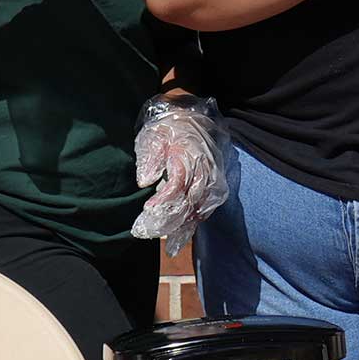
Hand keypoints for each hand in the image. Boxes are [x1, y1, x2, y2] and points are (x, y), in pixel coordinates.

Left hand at [129, 96, 230, 253]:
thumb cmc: (168, 126)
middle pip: (188, 202)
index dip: (162, 200)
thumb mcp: (153, 135)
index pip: (176, 185)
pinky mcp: (214, 183)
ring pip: (200, 208)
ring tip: (171, 245)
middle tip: (149, 233)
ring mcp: (212, 177)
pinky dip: (196, 220)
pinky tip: (184, 232)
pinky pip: (207, 206)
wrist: (191, 114)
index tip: (147, 210)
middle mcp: (203, 169)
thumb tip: (144, 181)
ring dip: (185, 227)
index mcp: (187, 156)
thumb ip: (150, 158)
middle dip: (170, 221)